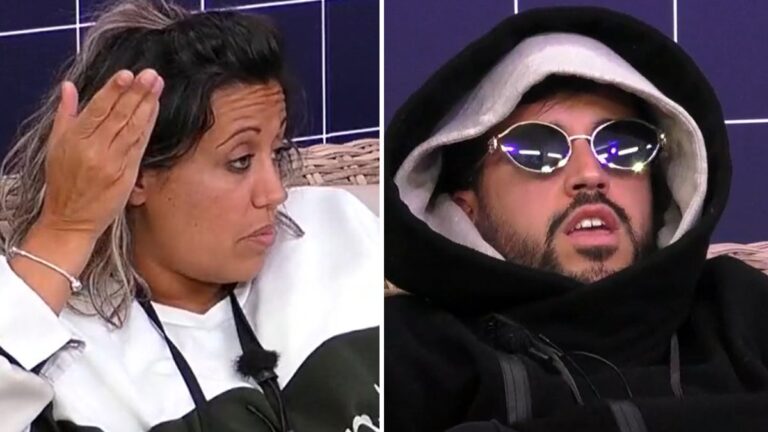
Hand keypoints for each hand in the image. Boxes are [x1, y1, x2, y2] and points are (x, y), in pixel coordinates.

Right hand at [38, 68, 163, 240]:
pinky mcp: (126, 174)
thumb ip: (65, 114)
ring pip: (132, 129)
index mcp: (74, 139)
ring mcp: (112, 162)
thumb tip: (69, 87)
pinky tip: (154, 110)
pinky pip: (139, 146)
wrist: (70, 220)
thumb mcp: (55, 145)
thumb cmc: (62, 181)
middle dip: (136, 93)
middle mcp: (94, 150)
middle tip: (150, 74)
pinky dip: (148, 126)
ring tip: (156, 86)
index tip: (128, 74)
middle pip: (119, 116)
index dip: (114, 91)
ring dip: (146, 105)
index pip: (97, 109)